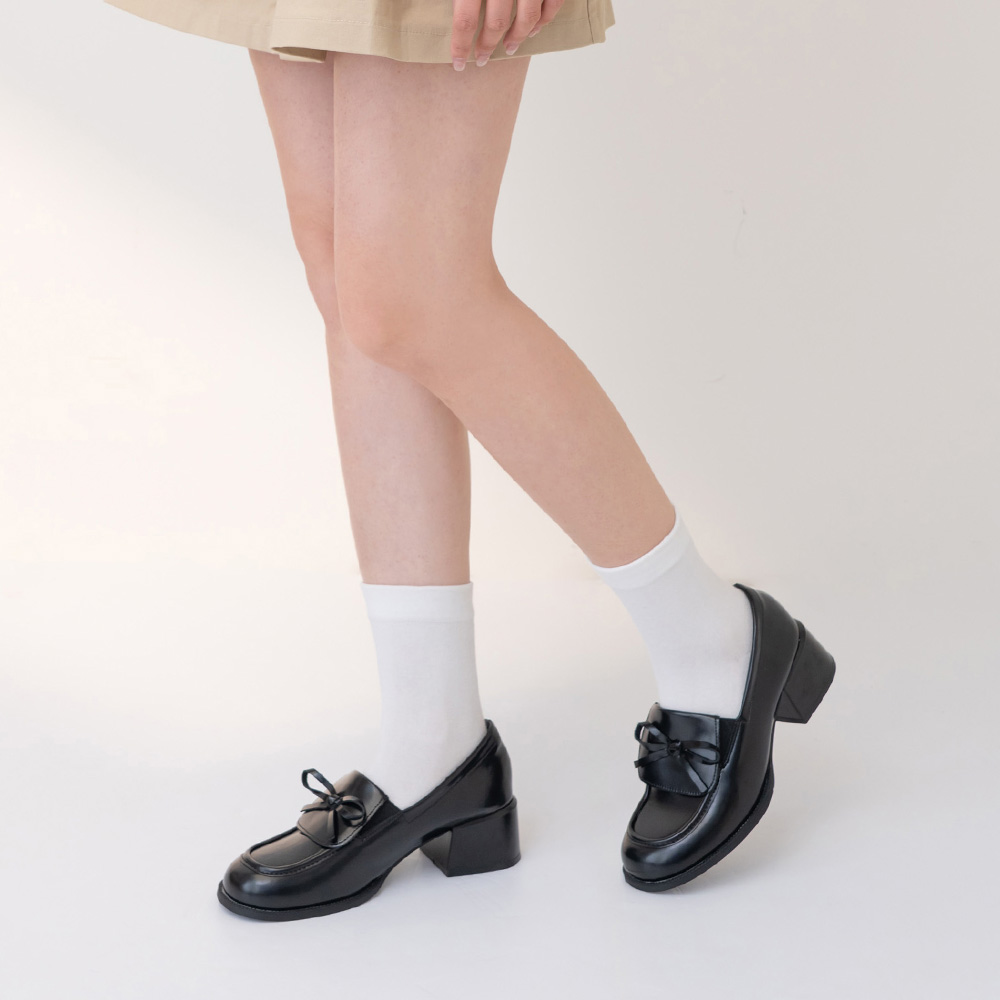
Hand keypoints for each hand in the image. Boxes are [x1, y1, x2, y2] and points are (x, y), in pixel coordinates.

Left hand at [451, 0, 565, 70]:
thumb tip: (433, 8)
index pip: (465, 21)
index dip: (460, 47)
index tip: (458, 64)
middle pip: (497, 22)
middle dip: (488, 45)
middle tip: (481, 59)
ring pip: (527, 17)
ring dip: (518, 37)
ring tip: (509, 47)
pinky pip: (552, 4)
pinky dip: (545, 20)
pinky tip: (534, 30)